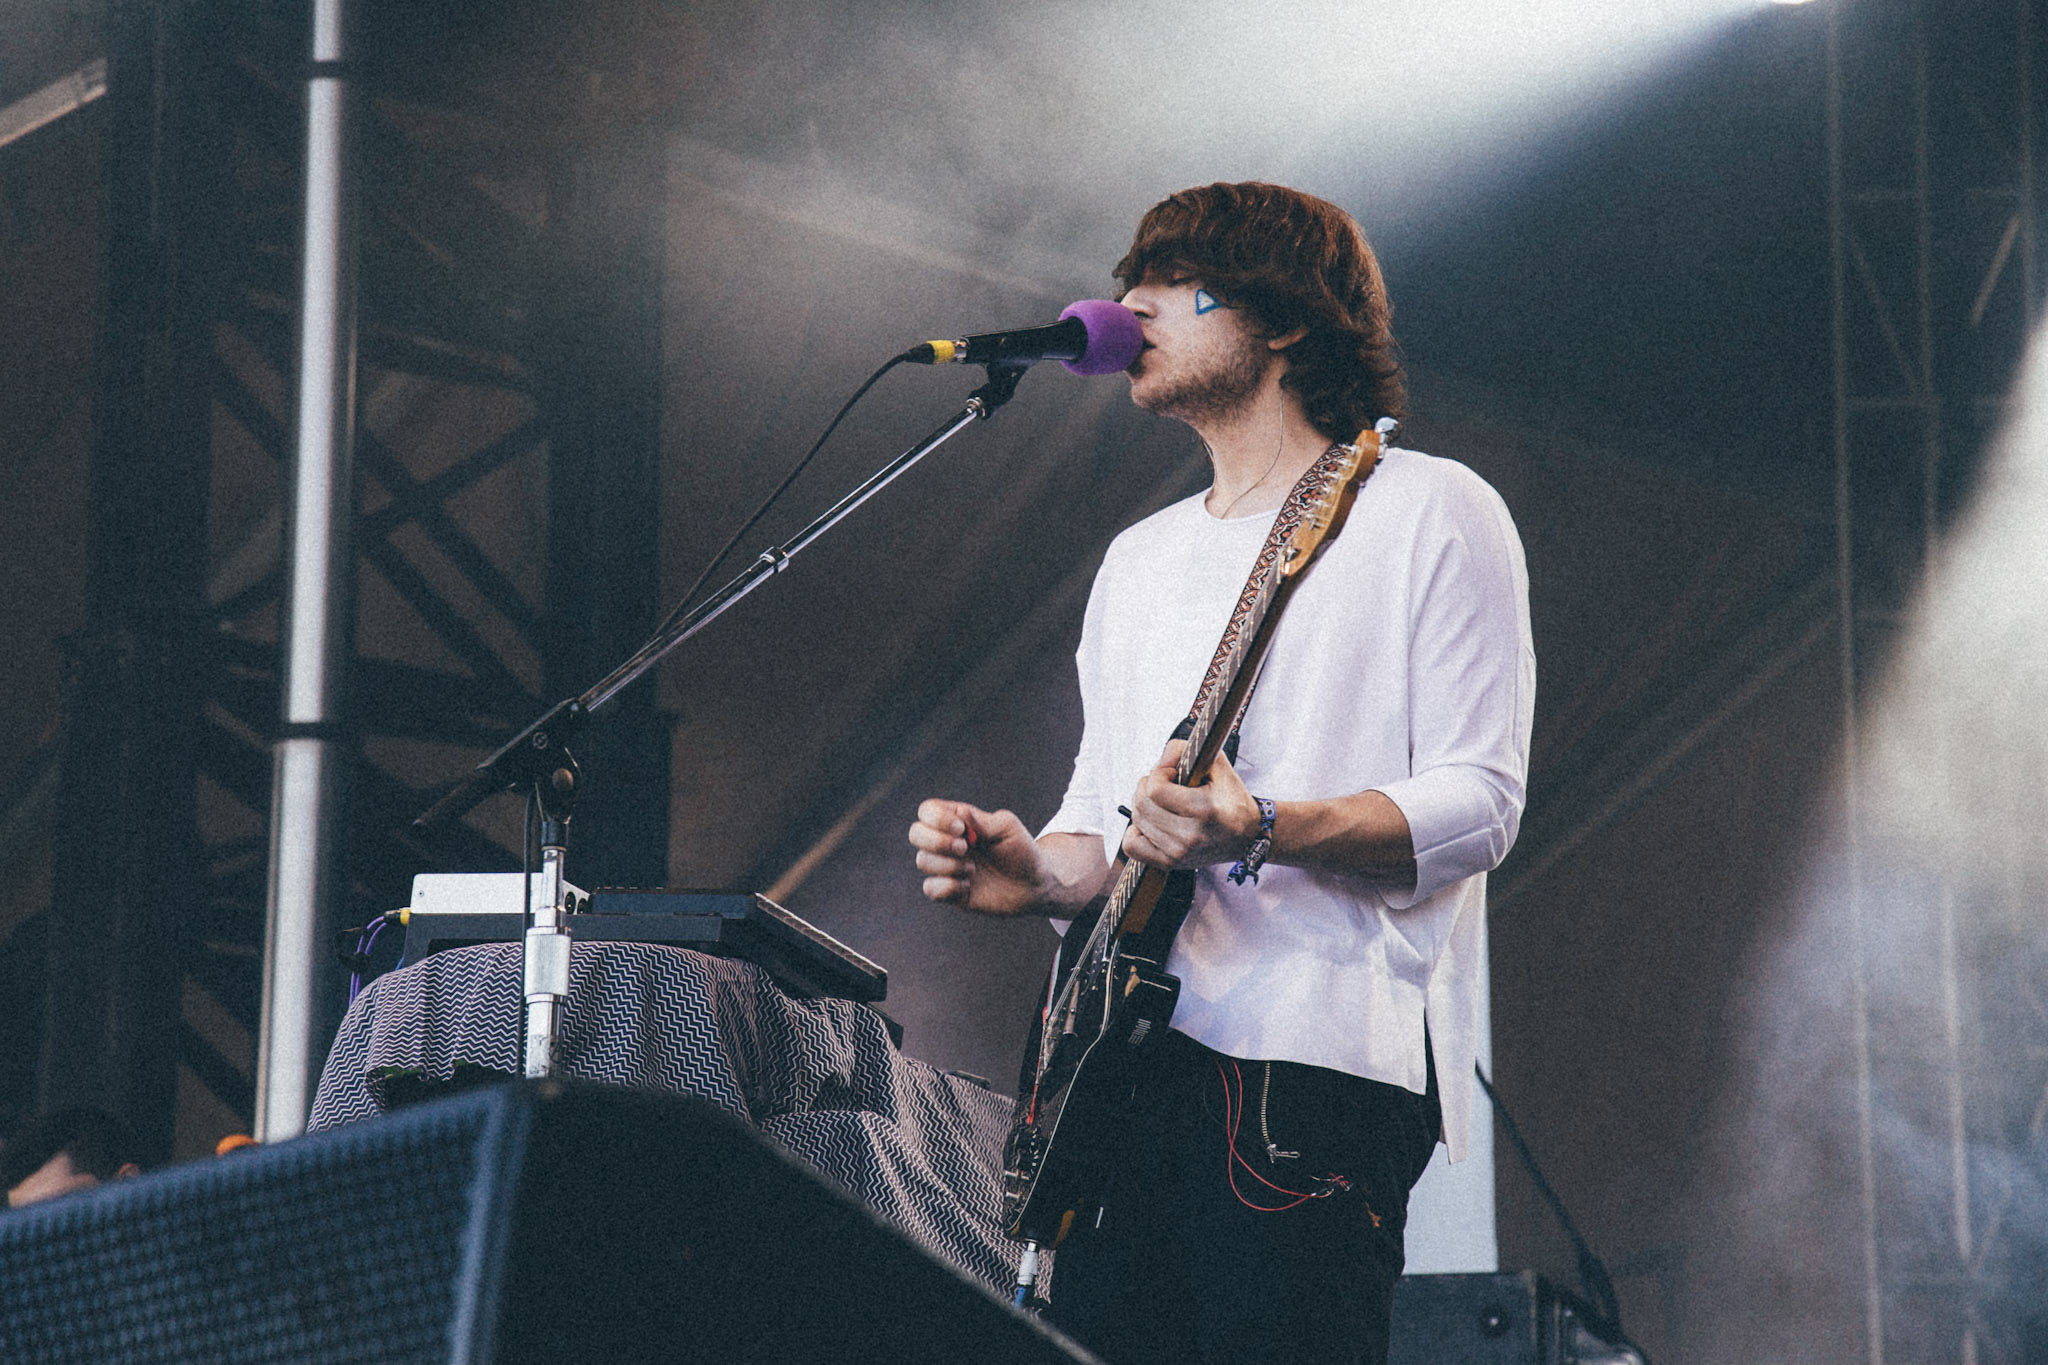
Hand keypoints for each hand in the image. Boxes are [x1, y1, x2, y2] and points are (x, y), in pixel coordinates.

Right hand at [909, 799, 1045, 915]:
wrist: (1034, 887)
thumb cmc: (1022, 852)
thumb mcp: (1008, 828)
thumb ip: (981, 821)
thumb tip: (959, 814)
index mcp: (959, 821)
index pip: (928, 810)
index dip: (936, 818)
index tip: (961, 829)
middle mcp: (947, 842)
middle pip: (915, 833)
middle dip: (936, 842)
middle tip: (964, 849)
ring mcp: (946, 867)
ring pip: (922, 861)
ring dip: (948, 865)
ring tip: (973, 870)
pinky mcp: (949, 891)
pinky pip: (930, 888)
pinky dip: (948, 887)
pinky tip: (968, 887)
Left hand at [1121, 740, 1263, 870]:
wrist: (1246, 836)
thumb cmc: (1232, 800)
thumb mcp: (1218, 765)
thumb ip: (1186, 750)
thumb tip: (1159, 759)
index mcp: (1204, 810)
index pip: (1156, 789)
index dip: (1158, 773)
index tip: (1172, 773)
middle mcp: (1189, 836)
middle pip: (1142, 805)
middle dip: (1147, 786)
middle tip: (1164, 784)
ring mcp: (1178, 853)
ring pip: (1137, 821)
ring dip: (1144, 806)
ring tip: (1162, 803)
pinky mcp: (1170, 864)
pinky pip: (1132, 845)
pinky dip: (1136, 831)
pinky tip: (1152, 823)